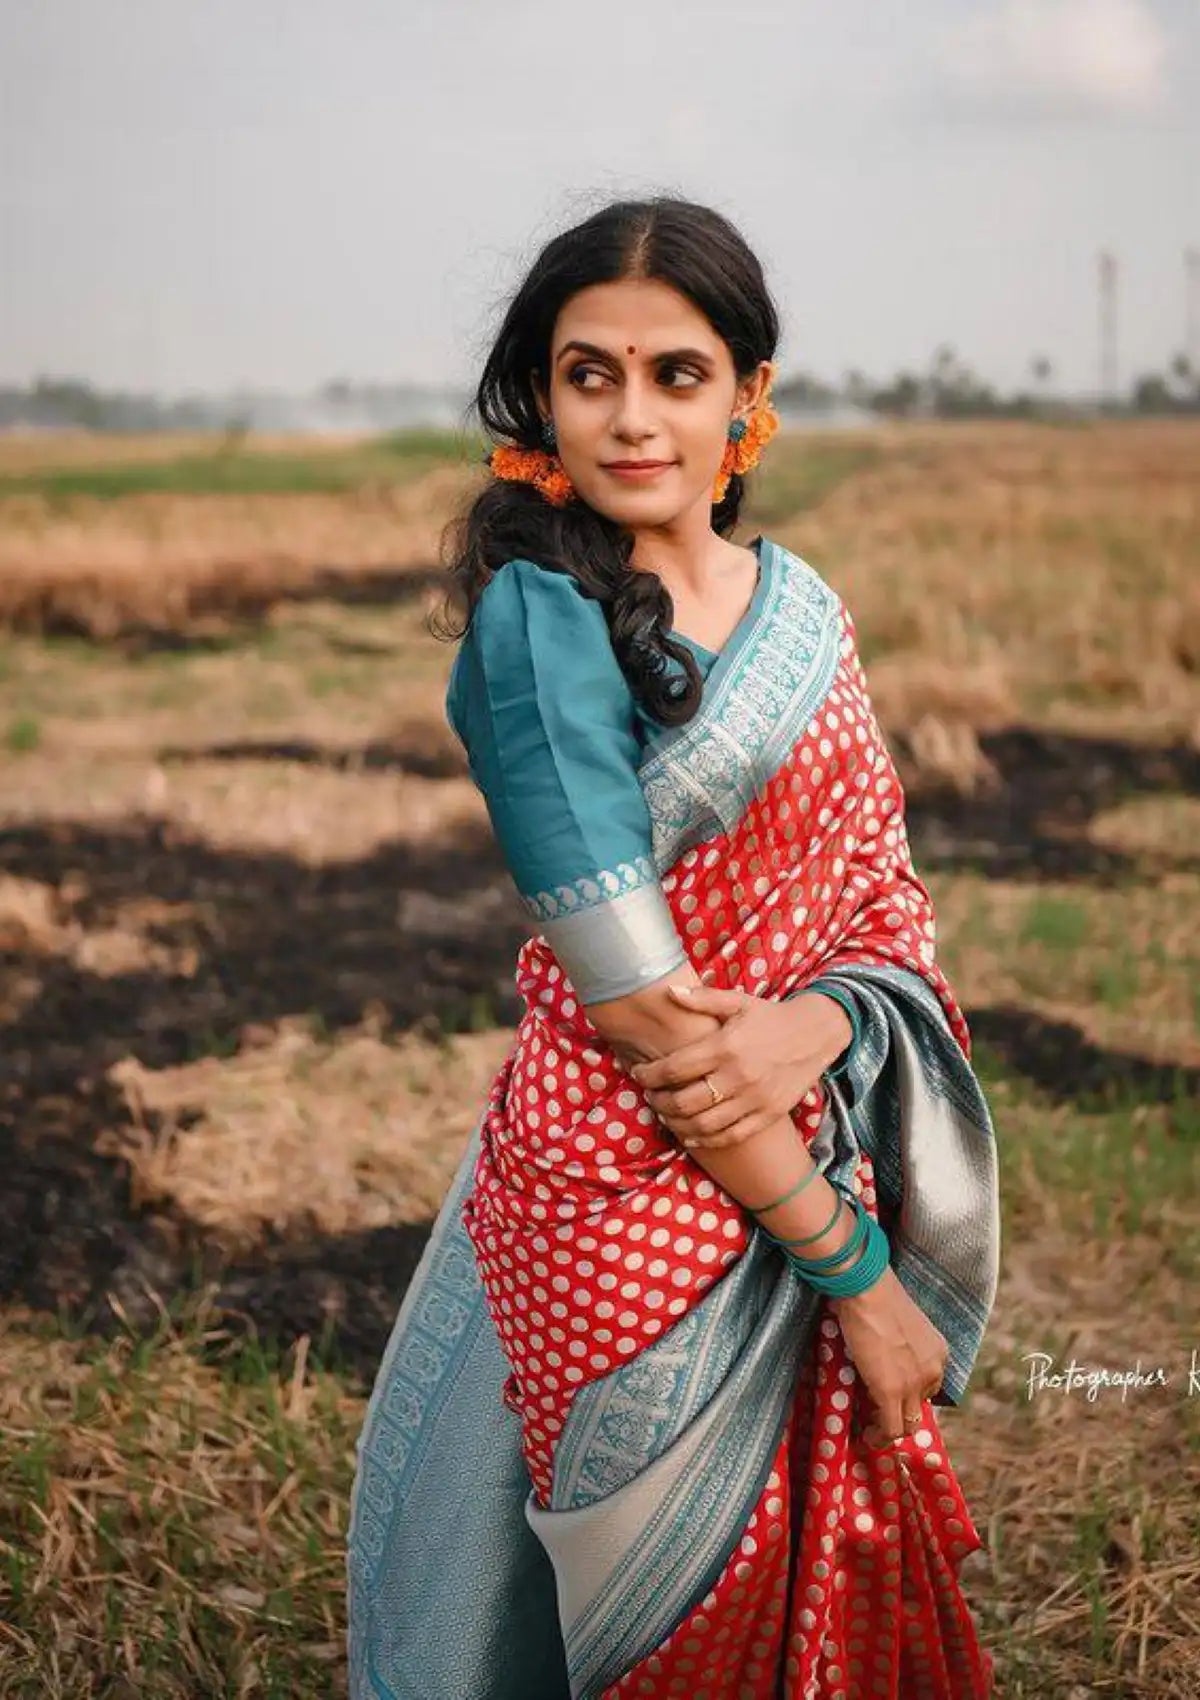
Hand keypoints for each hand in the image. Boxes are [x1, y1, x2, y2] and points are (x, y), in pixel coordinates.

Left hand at [628, 983, 853, 1151]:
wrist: (816, 1034)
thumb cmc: (770, 1016)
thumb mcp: (738, 1002)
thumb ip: (702, 998)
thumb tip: (670, 992)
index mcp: (725, 1046)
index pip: (674, 1069)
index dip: (650, 1075)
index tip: (638, 1073)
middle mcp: (738, 1076)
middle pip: (684, 1101)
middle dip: (659, 1102)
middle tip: (649, 1096)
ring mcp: (754, 1099)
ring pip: (704, 1124)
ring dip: (676, 1123)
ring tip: (665, 1115)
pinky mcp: (768, 1115)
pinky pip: (730, 1136)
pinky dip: (705, 1140)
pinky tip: (689, 1134)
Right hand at [829, 1266, 948, 1446]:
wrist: (868, 1289)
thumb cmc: (878, 1294)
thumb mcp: (901, 1324)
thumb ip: (901, 1345)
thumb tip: (882, 1353)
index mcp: (938, 1352)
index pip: (929, 1385)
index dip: (909, 1393)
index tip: (893, 1394)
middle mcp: (934, 1371)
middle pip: (920, 1405)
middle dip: (901, 1409)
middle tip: (879, 1409)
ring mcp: (914, 1384)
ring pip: (908, 1423)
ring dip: (891, 1426)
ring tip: (873, 1426)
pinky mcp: (891, 1392)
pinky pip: (891, 1429)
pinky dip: (880, 1436)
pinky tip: (868, 1436)